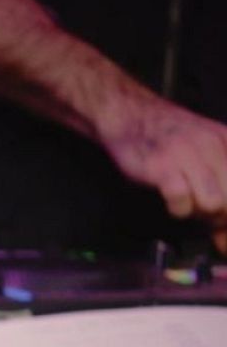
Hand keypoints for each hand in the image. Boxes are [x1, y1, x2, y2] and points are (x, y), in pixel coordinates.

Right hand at [96, 95, 226, 253]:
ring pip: (214, 203)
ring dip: (200, 213)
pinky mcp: (163, 168)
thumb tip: (225, 231)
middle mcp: (214, 147)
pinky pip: (182, 200)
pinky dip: (178, 209)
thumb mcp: (203, 151)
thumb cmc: (165, 138)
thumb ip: (221, 182)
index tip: (223, 223)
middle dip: (221, 215)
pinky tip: (173, 201)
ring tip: (189, 205)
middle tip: (205, 214)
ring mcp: (189, 156)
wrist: (129, 115)